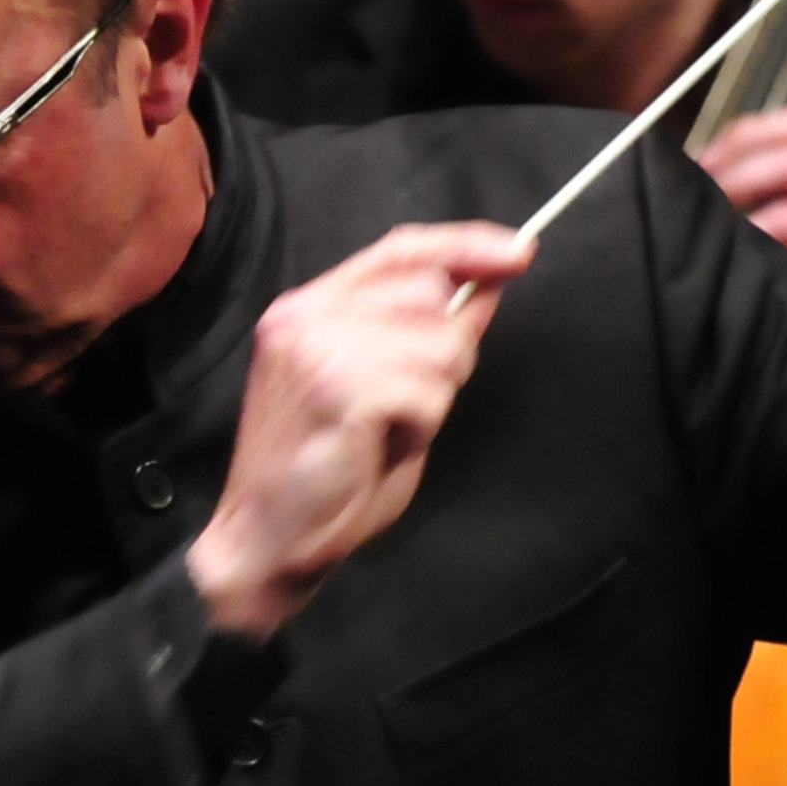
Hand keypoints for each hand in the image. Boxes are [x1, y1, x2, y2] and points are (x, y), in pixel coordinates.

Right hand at [188, 223, 524, 638]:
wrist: (268, 539)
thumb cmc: (325, 474)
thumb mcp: (385, 389)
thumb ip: (428, 332)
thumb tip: (488, 282)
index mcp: (306, 309)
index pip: (401, 248)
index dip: (466, 245)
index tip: (519, 254)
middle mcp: (305, 315)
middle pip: (430, 292)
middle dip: (444, 351)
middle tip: (402, 406)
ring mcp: (318, 346)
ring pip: (440, 344)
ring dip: (432, 398)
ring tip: (383, 431)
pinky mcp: (341, 386)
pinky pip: (430, 392)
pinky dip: (419, 427)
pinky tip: (378, 447)